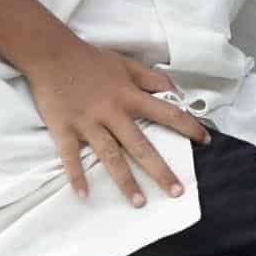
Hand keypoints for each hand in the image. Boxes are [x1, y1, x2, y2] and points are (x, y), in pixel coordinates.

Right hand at [22, 40, 207, 204]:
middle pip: (141, 146)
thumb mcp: (127, 64)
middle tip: (177, 192)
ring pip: (110, 156)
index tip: (205, 142)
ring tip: (138, 202)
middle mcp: (112, 112)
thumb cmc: (90, 59)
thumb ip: (153, 79)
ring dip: (125, 181)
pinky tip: (83, 196)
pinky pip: (70, 156)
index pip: (167, 113)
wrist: (51, 53)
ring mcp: (88, 123)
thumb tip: (177, 94)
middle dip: (160, 170)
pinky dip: (76, 176)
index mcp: (129, 96)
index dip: (188, 127)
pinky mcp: (64, 128)